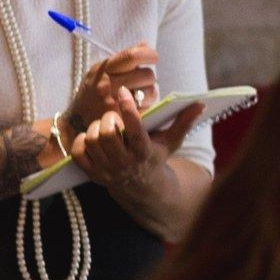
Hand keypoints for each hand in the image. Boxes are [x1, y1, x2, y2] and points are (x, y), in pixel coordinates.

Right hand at [65, 43, 159, 131]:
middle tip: (141, 83)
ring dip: (149, 93)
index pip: (132, 55)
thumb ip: (122, 59)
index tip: (154, 57)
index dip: (149, 54)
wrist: (76, 121)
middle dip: (148, 77)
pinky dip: (145, 106)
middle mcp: (108, 84)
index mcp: (103, 68)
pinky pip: (146, 107)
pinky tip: (136, 107)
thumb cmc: (91, 93)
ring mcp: (115, 102)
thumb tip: (145, 45)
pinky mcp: (122, 117)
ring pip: (151, 91)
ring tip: (139, 96)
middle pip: (147, 74)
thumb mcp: (100, 71)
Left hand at [67, 86, 203, 197]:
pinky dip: (81, 140)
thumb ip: (184, 122)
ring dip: (95, 128)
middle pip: (107, 133)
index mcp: (143, 152)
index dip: (128, 108)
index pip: (134, 129)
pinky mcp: (92, 173)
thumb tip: (200, 103)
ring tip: (104, 127)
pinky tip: (92, 138)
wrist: (142, 188)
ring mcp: (106, 170)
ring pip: (92, 140)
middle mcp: (124, 163)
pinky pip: (78, 152)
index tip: (124, 91)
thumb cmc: (156, 157)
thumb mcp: (171, 141)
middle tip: (114, 116)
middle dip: (109, 118)